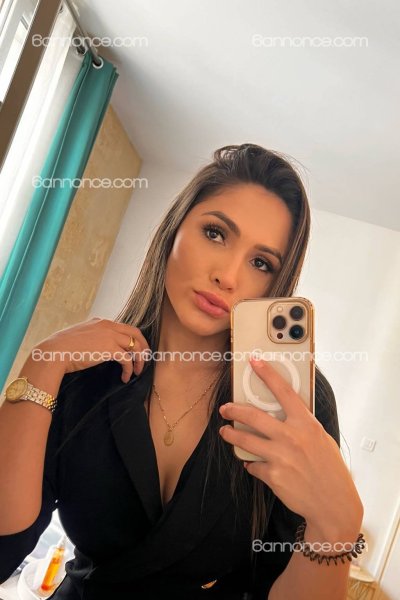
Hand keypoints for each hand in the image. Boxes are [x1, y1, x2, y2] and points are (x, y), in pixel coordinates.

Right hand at [31, 318, 150, 382]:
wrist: (54, 351)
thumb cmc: (61, 348)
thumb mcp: (79, 337)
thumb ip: (91, 338)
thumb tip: (95, 348)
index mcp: (101, 322)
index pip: (124, 327)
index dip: (133, 339)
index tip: (135, 350)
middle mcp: (108, 325)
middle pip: (135, 333)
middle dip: (143, 346)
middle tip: (145, 359)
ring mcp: (110, 336)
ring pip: (135, 346)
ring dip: (139, 360)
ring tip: (137, 372)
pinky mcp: (110, 348)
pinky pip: (127, 359)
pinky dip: (129, 369)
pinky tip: (125, 377)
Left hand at [218, 357, 362, 537]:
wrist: (333, 504)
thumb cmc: (330, 470)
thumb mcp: (321, 439)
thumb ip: (302, 426)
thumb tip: (283, 415)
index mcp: (306, 424)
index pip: (284, 392)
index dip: (268, 374)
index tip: (254, 362)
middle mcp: (292, 437)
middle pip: (253, 416)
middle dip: (234, 409)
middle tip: (225, 408)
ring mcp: (280, 456)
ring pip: (245, 439)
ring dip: (231, 434)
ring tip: (225, 432)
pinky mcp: (272, 475)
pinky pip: (253, 465)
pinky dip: (251, 464)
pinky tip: (252, 464)